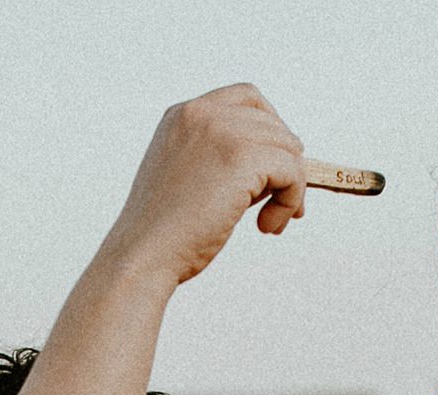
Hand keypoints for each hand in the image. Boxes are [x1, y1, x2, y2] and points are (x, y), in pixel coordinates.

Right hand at [104, 84, 307, 287]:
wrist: (144, 254)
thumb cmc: (165, 231)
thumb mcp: (189, 177)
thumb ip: (223, 159)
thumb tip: (280, 163)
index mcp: (183, 115)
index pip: (247, 98)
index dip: (271, 128)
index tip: (273, 165)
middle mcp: (202, 114)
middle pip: (273, 124)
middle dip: (285, 165)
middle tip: (279, 205)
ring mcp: (221, 131)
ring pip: (288, 148)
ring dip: (290, 188)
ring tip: (270, 221)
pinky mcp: (241, 157)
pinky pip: (292, 171)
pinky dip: (291, 201)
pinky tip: (267, 226)